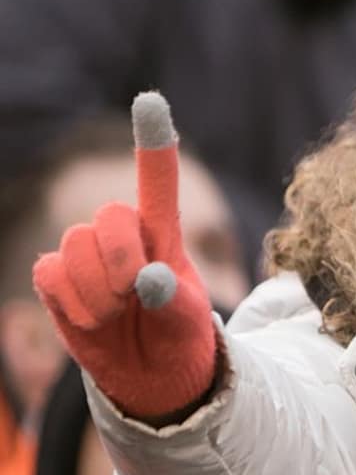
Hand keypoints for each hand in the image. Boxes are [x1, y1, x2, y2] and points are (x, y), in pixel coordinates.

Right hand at [31, 91, 214, 419]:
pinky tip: (94, 321)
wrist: (150, 374)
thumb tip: (149, 278)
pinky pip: (49, 275)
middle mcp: (123, 235)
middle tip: (134, 292)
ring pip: (74, 247)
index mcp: (165, 234)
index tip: (150, 100)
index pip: (158, 183)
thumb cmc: (179, 336)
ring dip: (96, 290)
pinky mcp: (57, 278)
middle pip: (108, 217)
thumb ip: (171, 298)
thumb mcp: (188, 321)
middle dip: (119, 257)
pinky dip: (71, 304)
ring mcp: (86, 255)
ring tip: (119, 313)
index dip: (152, 145)